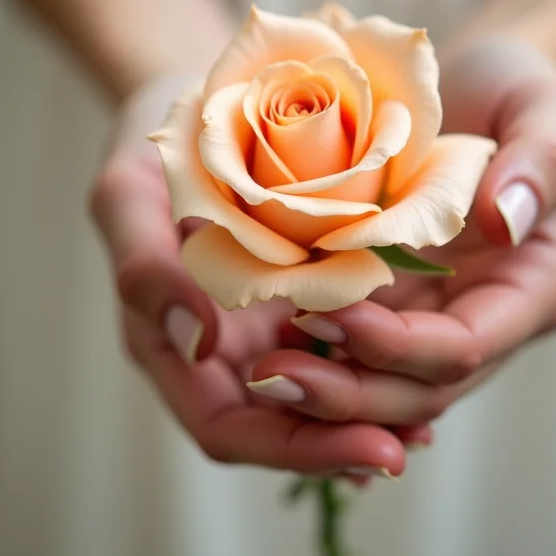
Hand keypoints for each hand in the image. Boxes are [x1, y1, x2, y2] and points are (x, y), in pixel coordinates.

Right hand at [89, 76, 428, 475]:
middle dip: (341, 443)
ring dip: (366, 416)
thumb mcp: (131, 193)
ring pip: (314, 394)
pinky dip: (371, 363)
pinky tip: (418, 362)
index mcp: (169, 341)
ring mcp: (260, 324)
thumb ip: (144, 265)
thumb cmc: (151, 145)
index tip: (368, 450)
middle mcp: (220, 347)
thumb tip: (192, 341)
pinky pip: (336, 343)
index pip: (227, 425)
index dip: (294, 448)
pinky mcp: (296, 293)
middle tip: (411, 444)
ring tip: (424, 421)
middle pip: (280, 424)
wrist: (187, 106)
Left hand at [245, 39, 555, 426]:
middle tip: (271, 375)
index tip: (326, 316)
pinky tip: (264, 343)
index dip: (397, 348)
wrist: (475, 82)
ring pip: (384, 382)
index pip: (466, 347)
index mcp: (533, 287)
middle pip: (419, 387)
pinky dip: (316, 353)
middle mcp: (483, 314)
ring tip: (259, 372)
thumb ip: (543, 161)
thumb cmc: (516, 86)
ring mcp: (435, 310)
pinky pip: (356, 343)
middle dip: (349, 393)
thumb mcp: (545, 104)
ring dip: (324, 387)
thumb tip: (507, 219)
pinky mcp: (395, 295)